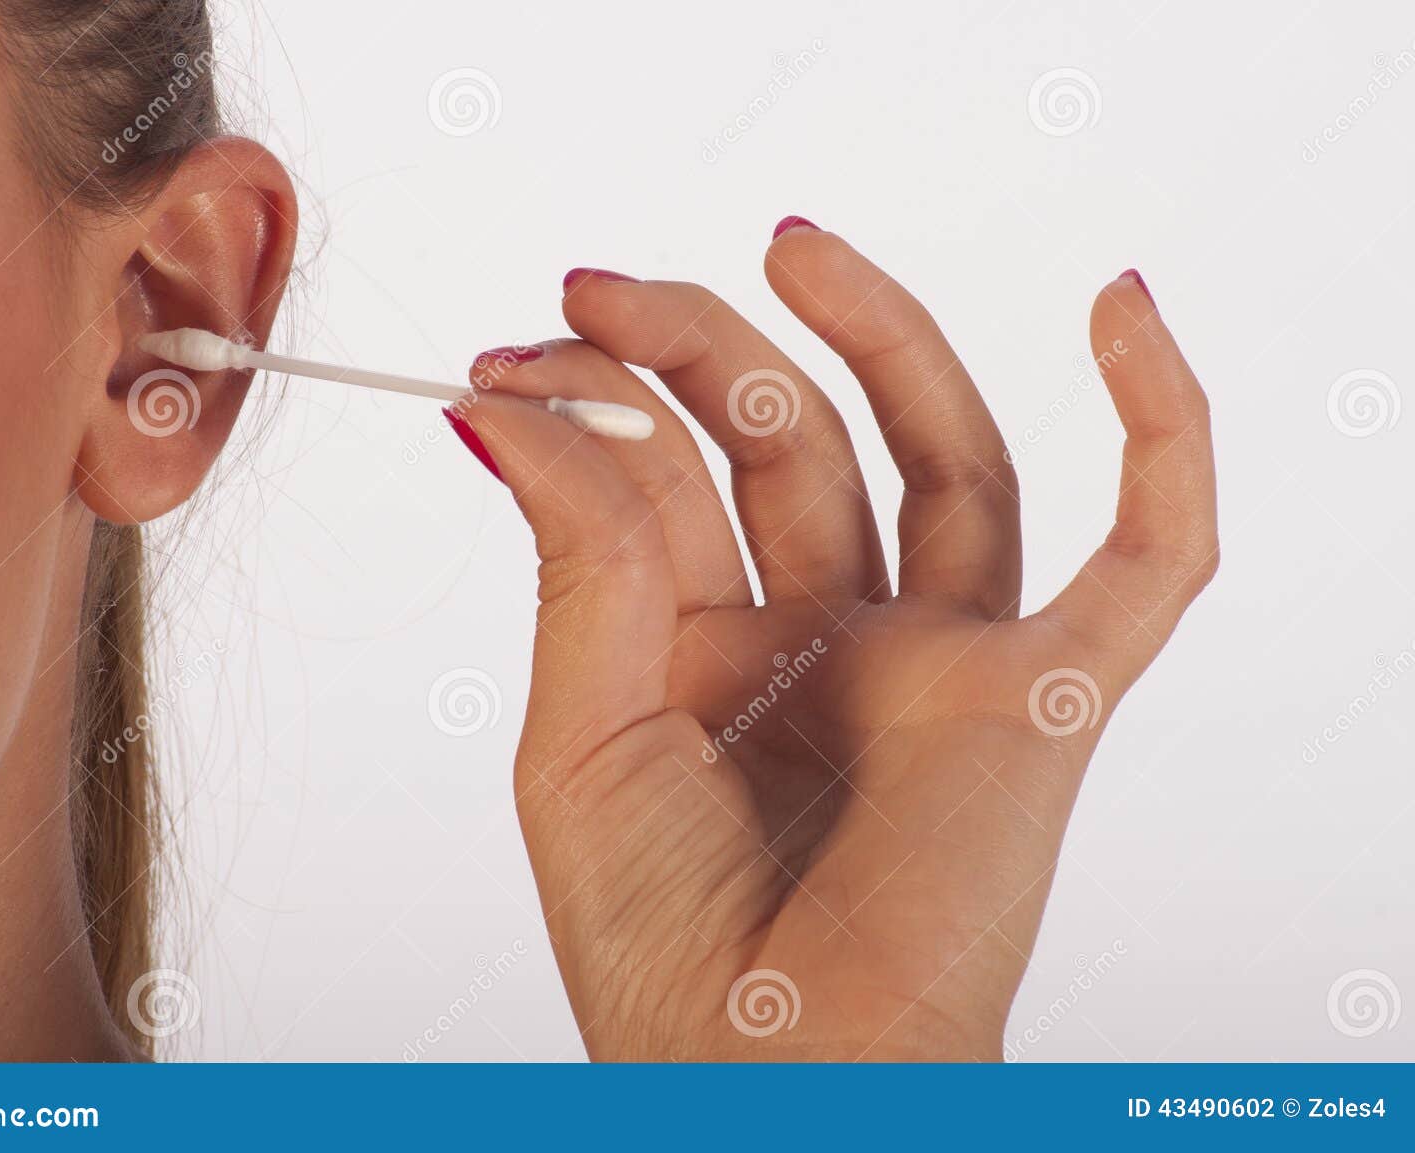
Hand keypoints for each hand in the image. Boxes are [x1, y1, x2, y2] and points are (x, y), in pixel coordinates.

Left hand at [457, 223, 1216, 1059]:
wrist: (770, 1094)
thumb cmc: (663, 954)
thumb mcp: (582, 736)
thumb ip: (578, 561)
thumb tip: (510, 401)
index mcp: (713, 655)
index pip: (669, 481)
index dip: (596, 403)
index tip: (513, 352)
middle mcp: (830, 642)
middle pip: (791, 444)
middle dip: (701, 351)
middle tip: (600, 285)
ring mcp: (943, 660)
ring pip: (942, 456)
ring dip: (879, 338)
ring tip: (792, 244)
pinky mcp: (1046, 701)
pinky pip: (1148, 559)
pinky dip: (1162, 438)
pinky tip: (1124, 311)